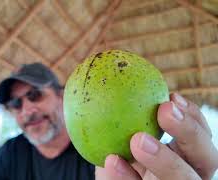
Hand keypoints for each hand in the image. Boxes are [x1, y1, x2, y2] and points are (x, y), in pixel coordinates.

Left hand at [95, 93, 217, 179]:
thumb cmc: (119, 154)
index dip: (193, 117)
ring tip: (138, 141)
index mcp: (187, 157)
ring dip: (166, 160)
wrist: (112, 177)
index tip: (171, 96)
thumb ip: (127, 113)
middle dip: (190, 132)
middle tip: (165, 110)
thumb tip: (116, 74)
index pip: (201, 136)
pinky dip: (126, 177)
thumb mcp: (122, 132)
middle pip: (207, 159)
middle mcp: (189, 175)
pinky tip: (111, 160)